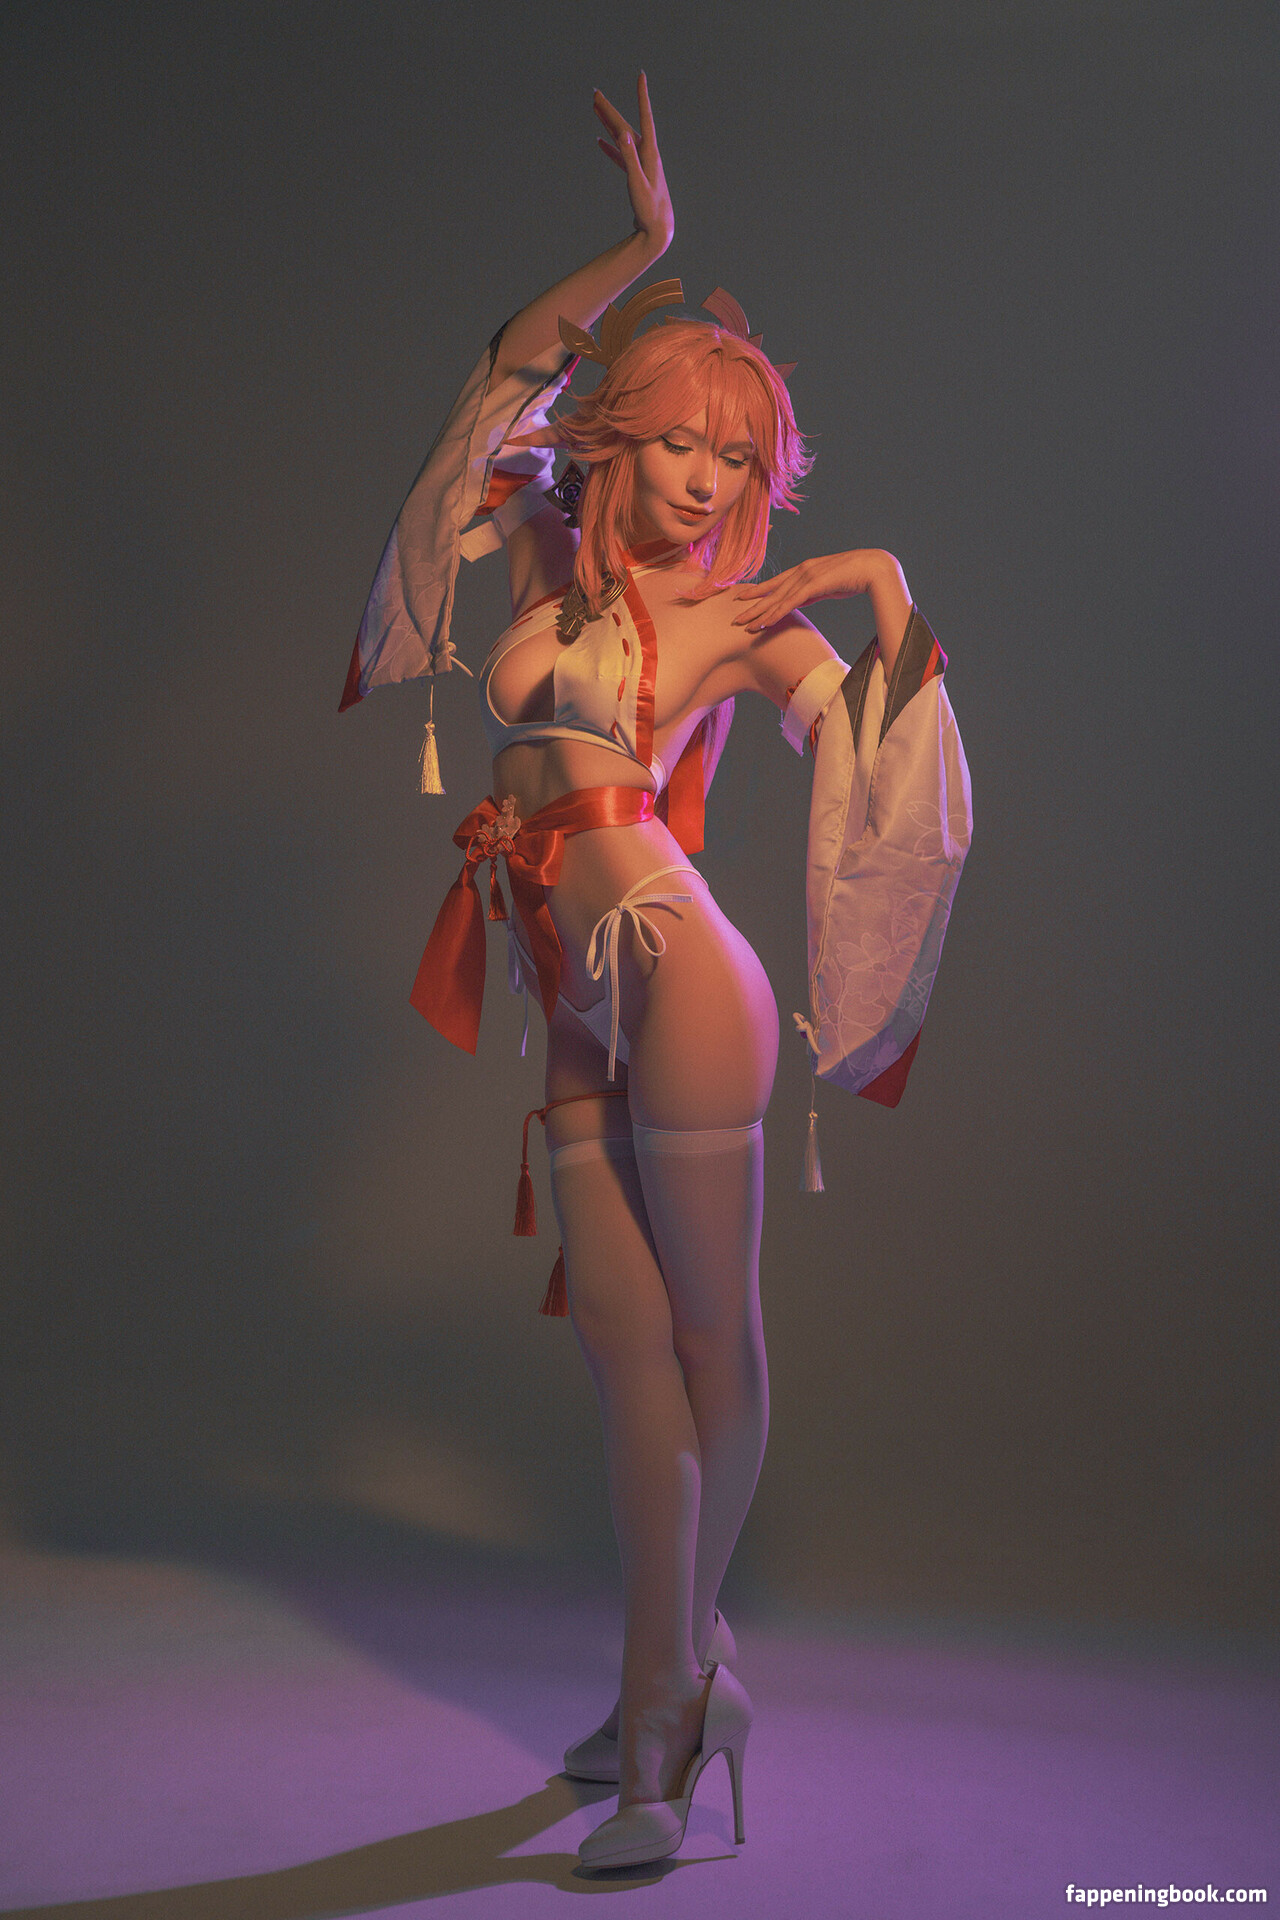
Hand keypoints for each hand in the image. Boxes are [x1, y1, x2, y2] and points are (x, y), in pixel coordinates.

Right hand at [593, 73, 673, 257]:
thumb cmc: (650, 209)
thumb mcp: (637, 182)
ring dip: (608, 124)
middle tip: (594, 93)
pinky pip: (620, 156)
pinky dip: (610, 148)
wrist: (658, 230)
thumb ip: (630, 157)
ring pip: (621, 138)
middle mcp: (646, 154)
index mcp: (649, 152)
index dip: (642, 96)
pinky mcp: (635, 175)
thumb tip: (623, 133)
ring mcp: (640, 163)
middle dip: (610, 109)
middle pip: (625, 125)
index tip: (641, 76)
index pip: (645, 117)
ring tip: (595, 109)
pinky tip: (600, 141)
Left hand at [732, 550, 907, 631]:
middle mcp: (802, 570)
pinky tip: (764, 623)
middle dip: (753, 605)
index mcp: (806, 568)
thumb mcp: (830, 584)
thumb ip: (816, 589)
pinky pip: (790, 603)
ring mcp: (807, 577)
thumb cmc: (856, 576)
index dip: (759, 590)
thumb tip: (807, 598)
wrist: (874, 567)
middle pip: (772, 591)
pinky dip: (776, 613)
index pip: (777, 581)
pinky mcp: (814, 585)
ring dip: (760, 613)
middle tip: (735, 617)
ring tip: (744, 625)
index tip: (743, 598)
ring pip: (778, 599)